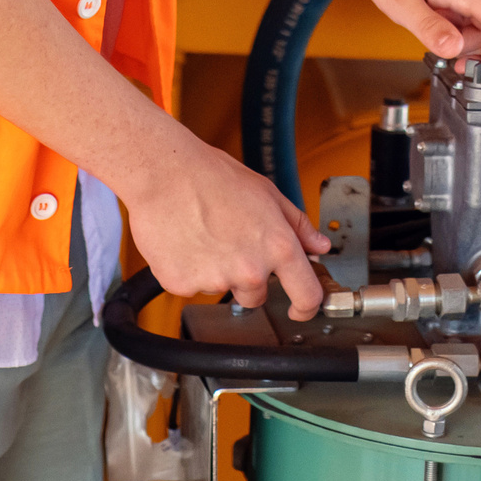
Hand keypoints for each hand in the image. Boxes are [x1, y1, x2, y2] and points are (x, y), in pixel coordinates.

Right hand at [121, 136, 332, 319]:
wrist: (162, 172)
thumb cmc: (211, 175)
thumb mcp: (267, 193)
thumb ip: (297, 225)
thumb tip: (318, 245)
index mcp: (277, 247)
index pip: (307, 296)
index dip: (307, 307)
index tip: (300, 309)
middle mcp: (249, 270)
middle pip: (256, 296)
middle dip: (247, 276)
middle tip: (229, 241)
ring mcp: (215, 280)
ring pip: (221, 288)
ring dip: (216, 271)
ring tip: (202, 233)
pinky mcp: (182, 284)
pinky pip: (191, 286)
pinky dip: (188, 269)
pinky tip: (184, 241)